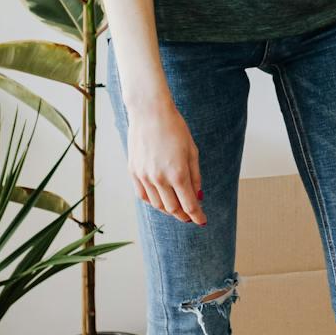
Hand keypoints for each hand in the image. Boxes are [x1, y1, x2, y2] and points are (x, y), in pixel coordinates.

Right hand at [126, 94, 205, 224]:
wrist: (150, 113)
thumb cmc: (175, 129)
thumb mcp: (192, 152)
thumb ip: (195, 177)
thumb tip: (198, 197)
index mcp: (178, 173)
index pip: (189, 205)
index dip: (197, 216)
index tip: (202, 221)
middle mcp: (160, 178)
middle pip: (173, 209)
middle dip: (184, 215)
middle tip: (191, 215)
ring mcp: (144, 176)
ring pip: (157, 205)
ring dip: (169, 210)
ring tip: (177, 208)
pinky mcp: (133, 172)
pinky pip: (143, 196)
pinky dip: (153, 202)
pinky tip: (161, 200)